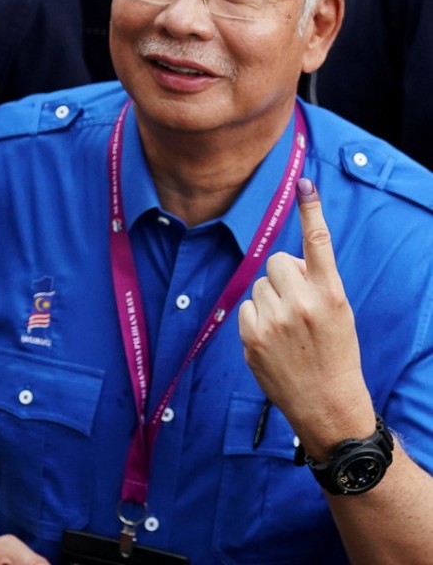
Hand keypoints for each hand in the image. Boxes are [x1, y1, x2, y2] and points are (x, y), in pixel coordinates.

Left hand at [238, 178, 373, 455]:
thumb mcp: (339, 314)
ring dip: (270, 298)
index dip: (310, 211)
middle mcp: (302, 303)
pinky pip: (247, 307)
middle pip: (277, 262)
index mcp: (331, 294)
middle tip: (297, 302)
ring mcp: (274, 320)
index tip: (303, 184)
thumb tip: (287, 266)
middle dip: (284, 275)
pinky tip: (272, 341)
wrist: (327, 403)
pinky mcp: (251, 336)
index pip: (319, 244)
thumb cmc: (335, 354)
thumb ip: (315, 284)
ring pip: (260, 285)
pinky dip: (256, 318)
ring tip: (288, 329)